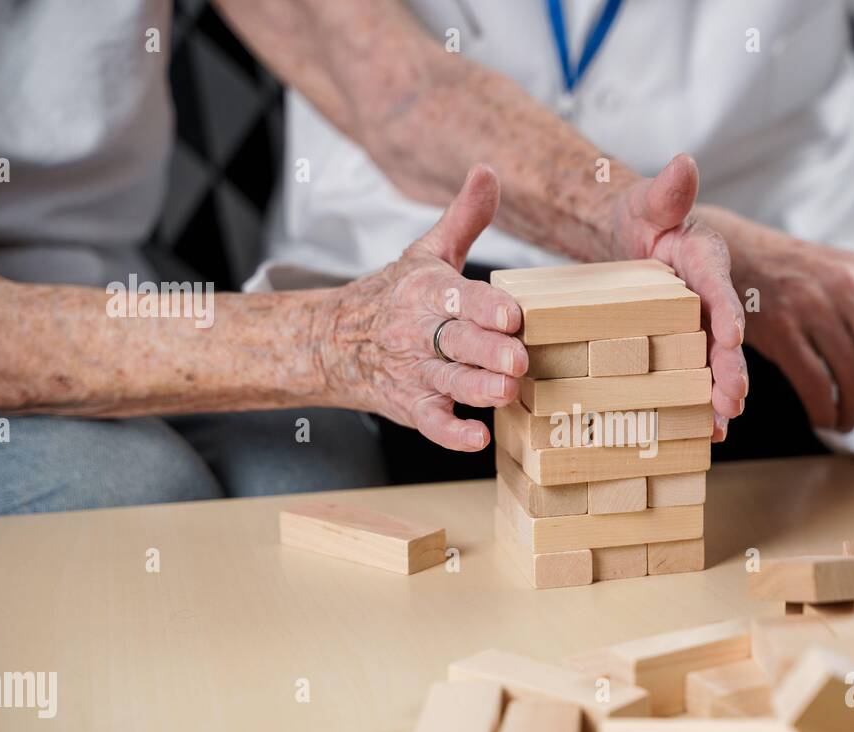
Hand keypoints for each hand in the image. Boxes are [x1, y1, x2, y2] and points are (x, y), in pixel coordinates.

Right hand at [316, 165, 526, 450]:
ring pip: (450, 383)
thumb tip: (489, 171)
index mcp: (429, 292)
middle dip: (489, 351)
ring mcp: (417, 372)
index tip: (512, 316)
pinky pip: (432, 423)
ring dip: (478, 390)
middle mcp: (422, 333)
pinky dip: (453, 434)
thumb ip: (464, 217)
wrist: (334, 341)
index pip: (460, 297)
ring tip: (507, 394)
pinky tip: (478, 438)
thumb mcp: (427, 251)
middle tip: (518, 359)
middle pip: (458, 343)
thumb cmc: (396, 295)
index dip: (487, 307)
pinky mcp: (413, 405)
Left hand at [600, 155, 749, 440]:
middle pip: (724, 337)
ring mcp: (700, 327)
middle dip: (730, 370)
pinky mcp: (686, 348)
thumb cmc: (641, 218)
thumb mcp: (648, 202)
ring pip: (715, 365)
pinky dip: (701, 404)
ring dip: (720, 396)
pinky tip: (704, 433)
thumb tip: (684, 163)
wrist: (629, 242)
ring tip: (720, 425)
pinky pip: (697, 378)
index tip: (731, 337)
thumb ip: (666, 191)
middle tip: (733, 400)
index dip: (727, 312)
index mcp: (707, 261)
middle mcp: (712, 298)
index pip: (720, 286)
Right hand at [697, 207, 853, 433]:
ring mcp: (814, 305)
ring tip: (846, 424)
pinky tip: (822, 418)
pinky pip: (816, 385)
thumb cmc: (795, 275)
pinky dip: (823, 411)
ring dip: (852, 413)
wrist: (737, 254)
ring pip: (853, 378)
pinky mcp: (781, 327)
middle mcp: (849, 286)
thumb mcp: (845, 272)